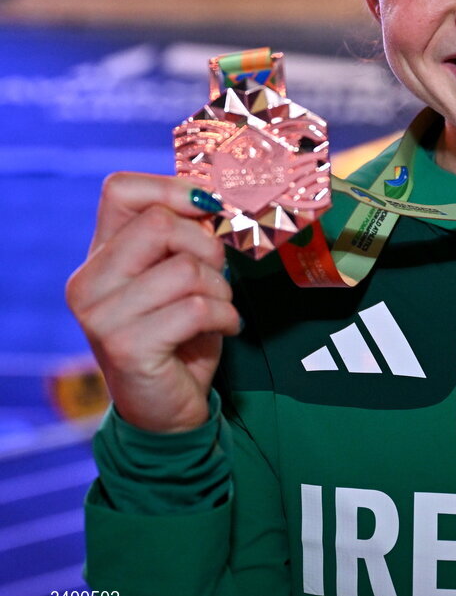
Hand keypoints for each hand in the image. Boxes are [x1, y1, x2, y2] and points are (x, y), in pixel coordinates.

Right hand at [66, 173, 240, 432]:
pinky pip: (197, 308)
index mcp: (100, 254)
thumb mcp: (181, 273)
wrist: (168, 406)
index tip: (210, 209)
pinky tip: (225, 328)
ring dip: (222, 288)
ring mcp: (102, 316)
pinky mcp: (127, 347)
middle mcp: (89, 281)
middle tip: (218, 273)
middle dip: (207, 245)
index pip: (121, 190)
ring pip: (187, 268)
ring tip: (220, 307)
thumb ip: (187, 235)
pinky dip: (226, 316)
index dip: (173, 188)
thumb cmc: (180, 331)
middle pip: (160, 222)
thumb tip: (217, 199)